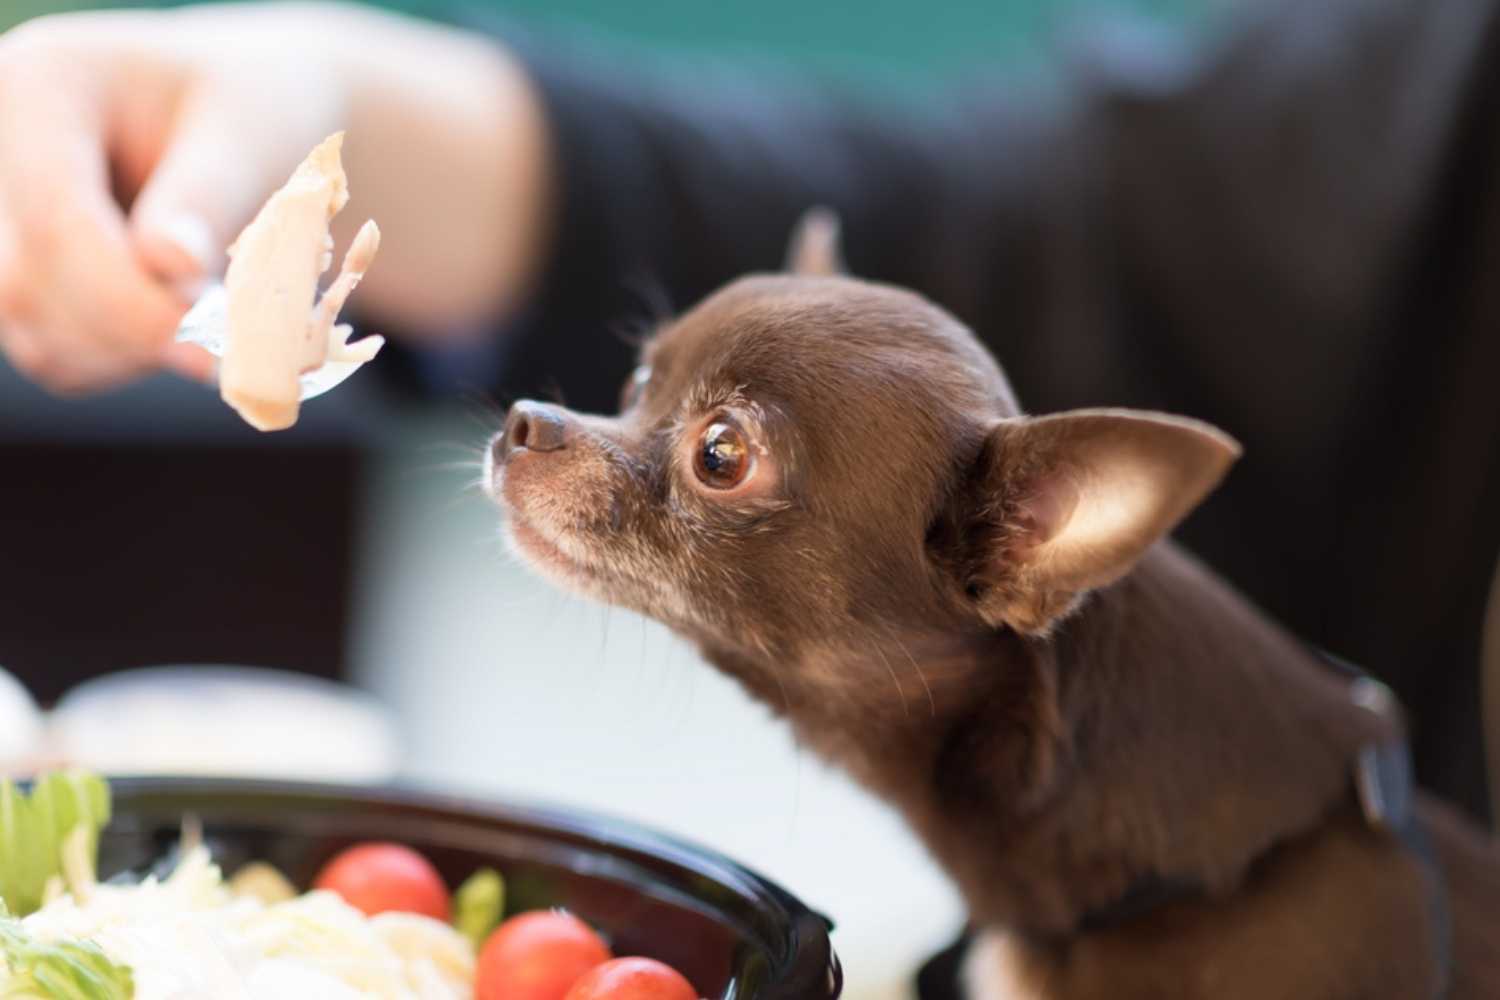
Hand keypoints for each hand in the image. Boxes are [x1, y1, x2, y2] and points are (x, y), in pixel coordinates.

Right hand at [0, 3, 550, 393]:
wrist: (271, 113)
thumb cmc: (281, 102)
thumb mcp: (267, 130)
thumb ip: (215, 197)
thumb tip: (165, 275)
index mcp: (38, 86)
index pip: (55, 237)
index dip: (140, 309)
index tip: (237, 359)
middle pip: (34, 305)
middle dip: (152, 339)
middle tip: (255, 343)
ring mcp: (9, 218)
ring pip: (51, 346)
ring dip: (153, 357)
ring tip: (246, 311)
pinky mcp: (41, 270)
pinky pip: (80, 357)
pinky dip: (152, 359)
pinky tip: (212, 320)